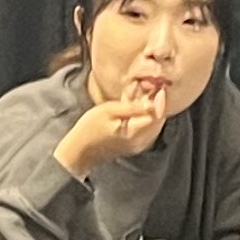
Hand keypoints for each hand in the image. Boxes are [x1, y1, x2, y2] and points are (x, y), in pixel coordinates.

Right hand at [53, 89, 169, 176]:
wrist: (79, 151)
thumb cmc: (89, 128)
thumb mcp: (109, 110)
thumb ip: (132, 107)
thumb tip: (152, 101)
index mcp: (135, 133)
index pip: (158, 116)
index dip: (160, 101)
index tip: (159, 89)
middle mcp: (141, 142)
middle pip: (159, 121)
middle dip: (157, 105)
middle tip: (151, 90)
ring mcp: (138, 146)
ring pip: (154, 125)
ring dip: (151, 111)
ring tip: (141, 97)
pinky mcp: (134, 146)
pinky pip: (147, 130)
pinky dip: (145, 118)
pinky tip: (135, 109)